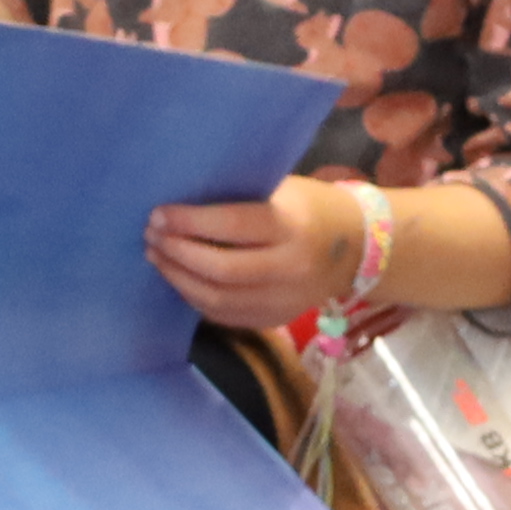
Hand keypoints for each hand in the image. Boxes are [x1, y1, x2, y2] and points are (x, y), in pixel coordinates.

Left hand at [151, 175, 376, 334]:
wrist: (358, 248)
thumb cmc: (312, 208)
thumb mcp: (284, 191)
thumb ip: (240, 200)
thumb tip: (182, 203)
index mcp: (292, 228)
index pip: (231, 227)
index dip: (189, 223)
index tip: (158, 215)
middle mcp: (290, 268)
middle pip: (221, 270)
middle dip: (178, 254)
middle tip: (152, 237)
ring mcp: (284, 300)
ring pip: (218, 299)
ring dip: (179, 279)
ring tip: (157, 257)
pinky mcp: (276, 318)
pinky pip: (226, 316)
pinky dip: (196, 298)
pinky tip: (180, 280)